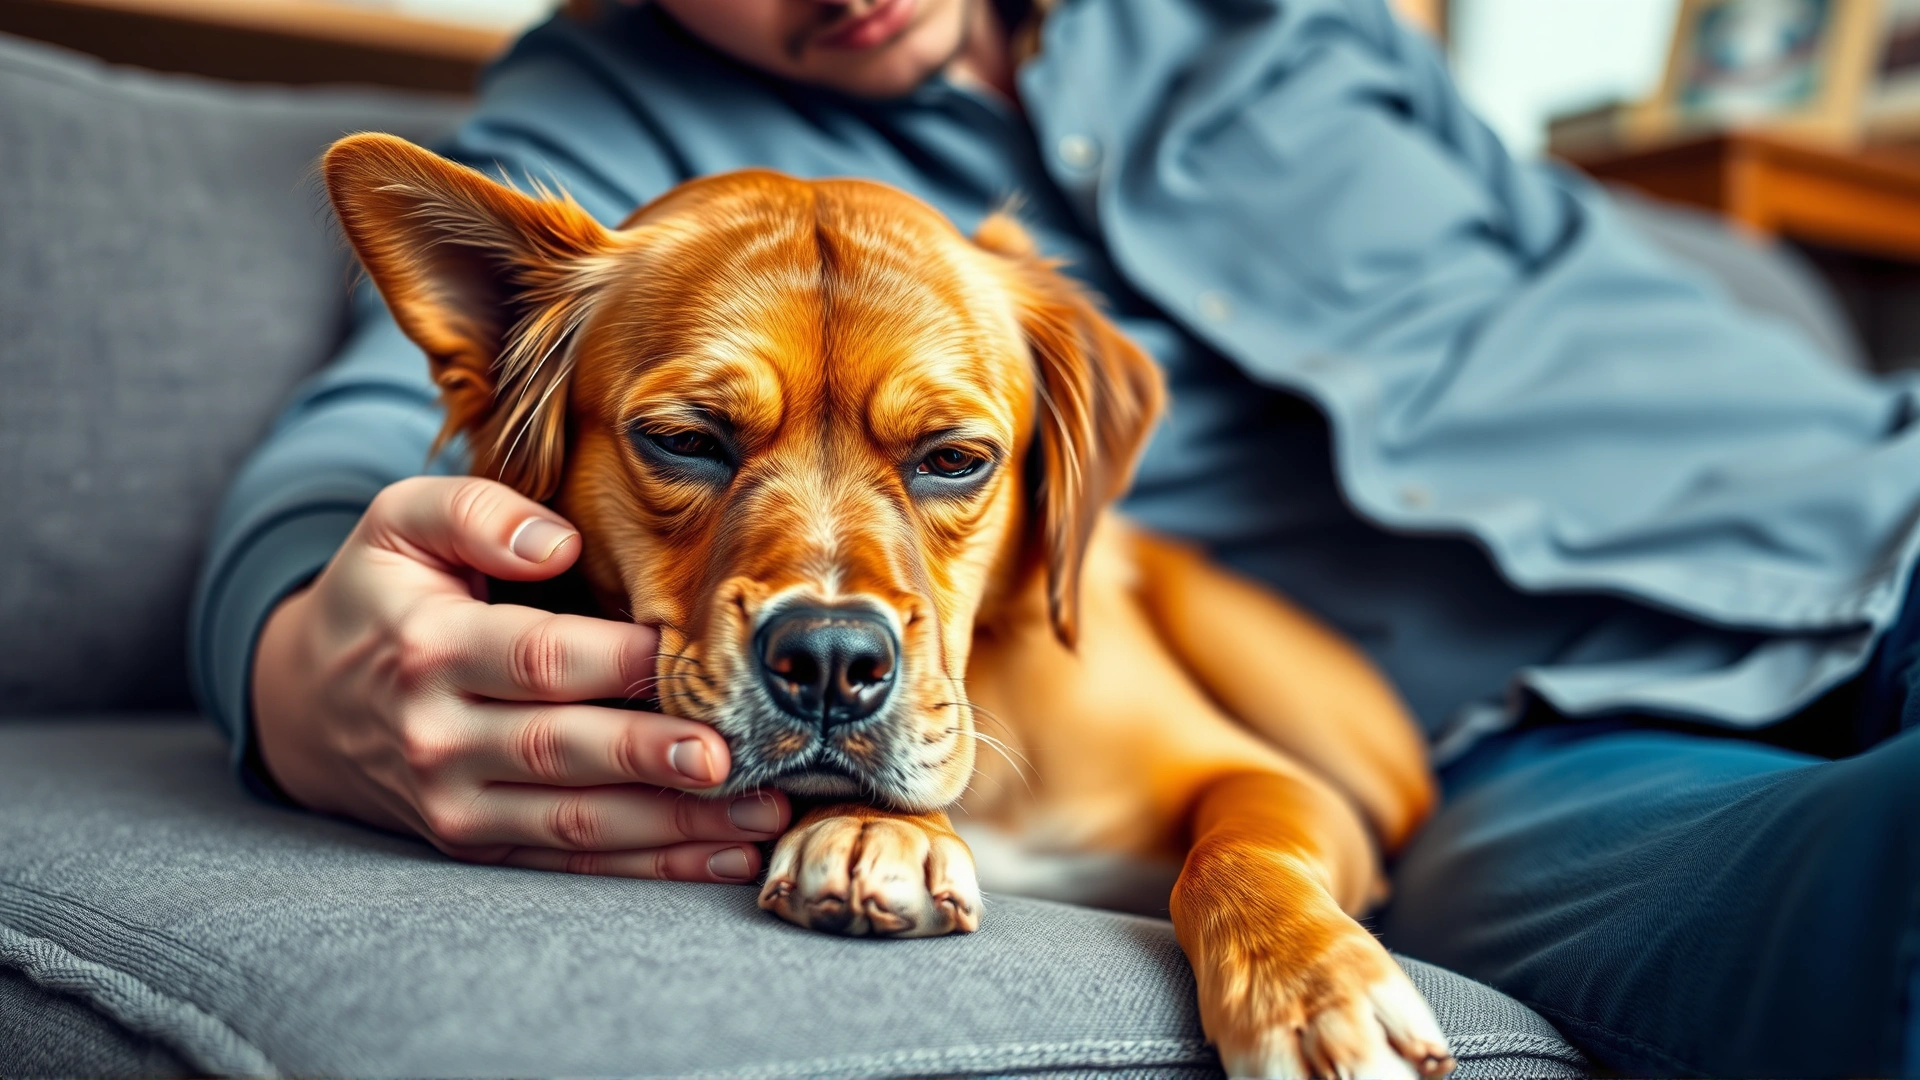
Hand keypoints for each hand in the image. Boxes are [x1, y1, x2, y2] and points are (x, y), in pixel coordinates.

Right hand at [251, 476, 788, 881]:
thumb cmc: (380, 595)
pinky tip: (722, 858)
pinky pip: (569, 862)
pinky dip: (650, 866)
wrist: (303, 699)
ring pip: (577, 822)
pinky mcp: (477, 843)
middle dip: (650, 758)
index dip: (619, 660)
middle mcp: (439, 737)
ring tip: (760, 816)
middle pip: (561, 749)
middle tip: (730, 759)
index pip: (539, 658)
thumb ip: (473, 511)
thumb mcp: (396, 523)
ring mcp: (456, 803)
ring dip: (675, 825)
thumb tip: (556, 540)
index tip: (693, 655)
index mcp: (430, 649)